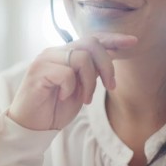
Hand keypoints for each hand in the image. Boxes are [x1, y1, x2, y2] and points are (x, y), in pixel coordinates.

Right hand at [7, 33, 137, 130]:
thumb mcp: (80, 89)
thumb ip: (91, 72)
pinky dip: (70, 88)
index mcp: (66, 53)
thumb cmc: (55, 108)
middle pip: (91, 43)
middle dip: (107, 66)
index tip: (133, 41)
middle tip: (110, 87)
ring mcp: (45, 59)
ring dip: (90, 82)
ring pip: (81, 58)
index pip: (92, 38)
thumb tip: (110, 60)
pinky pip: (66, 73)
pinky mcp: (37, 71)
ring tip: (84, 99)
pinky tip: (63, 97)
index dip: (113, 38)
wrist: (32, 127)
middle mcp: (55, 51)